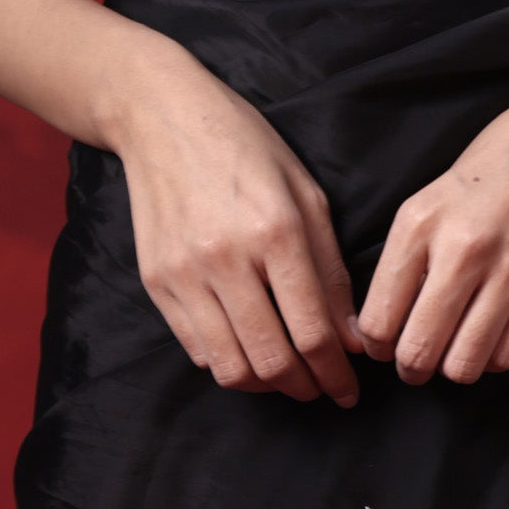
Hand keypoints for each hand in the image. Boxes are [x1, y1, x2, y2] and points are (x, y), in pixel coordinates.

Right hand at [113, 39, 362, 404]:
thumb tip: (352, 339)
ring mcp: (184, 274)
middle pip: (272, 360)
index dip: (336, 374)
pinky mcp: (156, 283)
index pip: (313, 332)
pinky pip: (197, 350)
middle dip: (306, 387)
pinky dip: (229, 365)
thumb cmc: (246, 149)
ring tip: (288, 378)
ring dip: (267, 386)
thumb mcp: (306, 195)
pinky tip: (251, 354)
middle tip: (323, 390)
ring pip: (231, 367)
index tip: (349, 390)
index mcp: (275, 232)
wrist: (161, 118)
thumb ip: (331, 271)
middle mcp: (226, 260)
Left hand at [356, 46, 508, 384]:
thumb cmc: (502, 161)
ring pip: (464, 365)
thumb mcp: (436, 194)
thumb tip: (387, 320)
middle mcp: (462, 250)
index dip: (379, 346)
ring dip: (454, 368)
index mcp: (421, 224)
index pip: (379, 318)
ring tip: (457, 353)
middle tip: (417, 364)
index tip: (387, 347)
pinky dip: (495, 359)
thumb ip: (410, 252)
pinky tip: (493, 337)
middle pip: (419, 350)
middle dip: (412, 368)